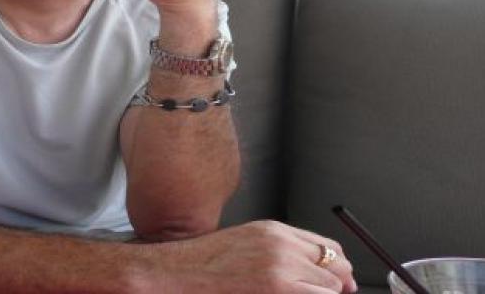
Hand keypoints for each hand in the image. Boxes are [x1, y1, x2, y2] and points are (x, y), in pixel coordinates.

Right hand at [141, 221, 358, 293]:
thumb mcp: (246, 244)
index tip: (340, 282)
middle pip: (336, 265)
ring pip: (330, 286)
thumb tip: (314, 269)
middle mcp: (281, 244)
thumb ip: (280, 251)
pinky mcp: (277, 287)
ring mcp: (280, 266)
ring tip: (298, 293)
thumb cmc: (204, 264)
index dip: (337, 267)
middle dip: (337, 285)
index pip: (326, 246)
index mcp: (274, 230)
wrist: (178, 271)